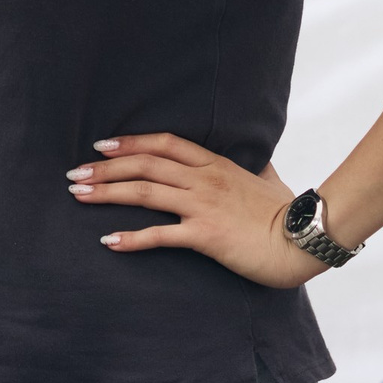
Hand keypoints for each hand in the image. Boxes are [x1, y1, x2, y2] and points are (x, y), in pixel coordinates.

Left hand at [67, 132, 326, 288]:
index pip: (164, 144)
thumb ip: (256, 168)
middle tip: (75, 174)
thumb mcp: (269, 181)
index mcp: (215, 164)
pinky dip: (131, 237)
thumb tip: (259, 163)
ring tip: (78, 195)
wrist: (307, 240)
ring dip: (107, 193)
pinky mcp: (206, 235)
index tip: (101, 145)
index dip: (130, 142)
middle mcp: (204, 180)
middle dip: (105, 168)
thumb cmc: (289, 213)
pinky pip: (161, 234)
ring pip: (145, 192)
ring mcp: (203, 205)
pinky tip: (109, 240)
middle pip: (144, 164)